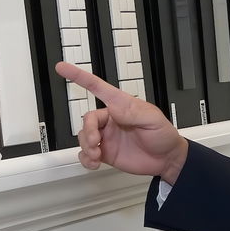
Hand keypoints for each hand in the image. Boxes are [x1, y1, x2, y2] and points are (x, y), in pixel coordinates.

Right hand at [54, 62, 187, 181]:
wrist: (166, 160)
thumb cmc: (163, 135)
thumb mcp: (153, 119)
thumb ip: (133, 113)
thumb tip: (115, 109)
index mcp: (121, 106)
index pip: (97, 87)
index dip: (79, 77)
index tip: (63, 68)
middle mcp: (111, 120)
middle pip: (87, 119)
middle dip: (88, 132)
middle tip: (96, 142)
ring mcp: (107, 136)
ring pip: (84, 137)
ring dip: (86, 147)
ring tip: (97, 155)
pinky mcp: (106, 153)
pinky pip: (87, 153)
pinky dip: (85, 159)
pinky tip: (94, 162)